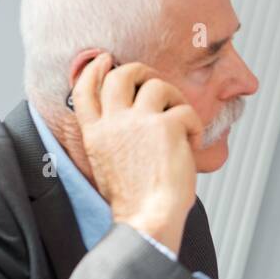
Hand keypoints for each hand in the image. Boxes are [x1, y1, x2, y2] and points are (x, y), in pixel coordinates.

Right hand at [71, 53, 203, 253]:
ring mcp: (138, 123)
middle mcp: (112, 123)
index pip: (84, 90)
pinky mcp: (165, 126)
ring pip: (157, 85)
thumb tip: (126, 121)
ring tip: (182, 122)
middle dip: (141, 70)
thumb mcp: (107, 165)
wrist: (147, 219)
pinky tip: (194, 142)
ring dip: (175, 98)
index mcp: (95, 134)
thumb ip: (111, 139)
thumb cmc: (135, 202)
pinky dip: (195, 124)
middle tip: (157, 81)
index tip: (105, 59)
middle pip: (121, 75)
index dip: (94, 69)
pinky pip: (186, 110)